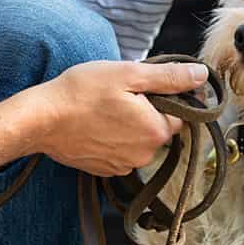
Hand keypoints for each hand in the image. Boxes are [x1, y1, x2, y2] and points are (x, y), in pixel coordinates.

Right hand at [35, 60, 205, 175]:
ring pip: (139, 140)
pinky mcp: (105, 170)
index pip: (180, 113)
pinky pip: (121, 152)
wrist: (41, 120)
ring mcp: (124, 166)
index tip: (144, 85)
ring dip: (129, 125)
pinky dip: (113, 139)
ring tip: (104, 109)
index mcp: (156, 131)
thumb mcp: (128, 74)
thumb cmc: (82, 92)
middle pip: (159, 127)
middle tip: (119, 94)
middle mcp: (145, 154)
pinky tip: (95, 124)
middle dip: (147, 110)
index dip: (166, 95)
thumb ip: (169, 77)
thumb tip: (202, 75)